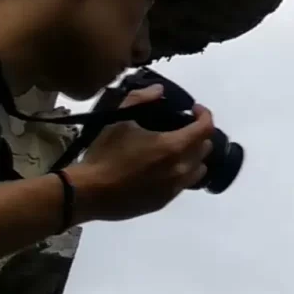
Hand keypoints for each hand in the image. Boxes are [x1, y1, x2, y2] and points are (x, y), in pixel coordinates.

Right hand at [62, 86, 213, 221]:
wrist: (87, 193)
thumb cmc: (105, 154)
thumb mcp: (119, 120)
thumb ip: (140, 99)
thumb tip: (158, 90)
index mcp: (174, 147)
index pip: (206, 128)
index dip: (205, 114)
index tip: (194, 109)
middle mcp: (180, 169)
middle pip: (205, 149)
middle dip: (199, 135)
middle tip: (184, 128)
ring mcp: (173, 189)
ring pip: (198, 170)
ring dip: (193, 157)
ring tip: (176, 150)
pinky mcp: (163, 203)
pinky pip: (182, 186)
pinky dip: (180, 174)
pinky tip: (163, 169)